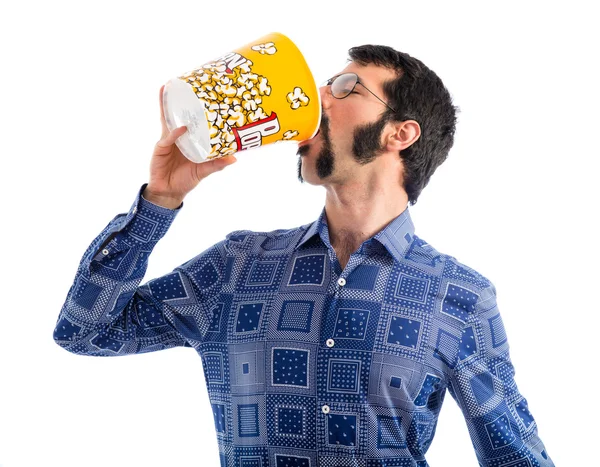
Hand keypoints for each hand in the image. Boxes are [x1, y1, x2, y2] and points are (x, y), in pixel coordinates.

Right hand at [144, 84, 237, 207]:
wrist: (169, 192)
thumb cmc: (186, 179)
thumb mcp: (204, 171)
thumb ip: (216, 164)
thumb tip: (234, 158)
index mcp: (188, 139)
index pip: (191, 119)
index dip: (194, 108)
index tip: (202, 94)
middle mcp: (177, 136)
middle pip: (177, 114)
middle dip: (178, 99)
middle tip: (182, 81)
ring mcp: (167, 140)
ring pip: (168, 119)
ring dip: (167, 105)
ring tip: (168, 88)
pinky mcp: (160, 148)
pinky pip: (168, 137)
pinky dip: (174, 133)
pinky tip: (181, 128)